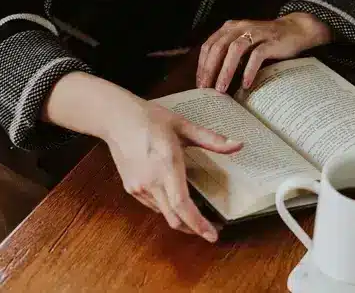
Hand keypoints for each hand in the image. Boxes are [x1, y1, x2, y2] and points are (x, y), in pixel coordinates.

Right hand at [103, 98, 241, 240]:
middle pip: (174, 218)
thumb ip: (211, 139)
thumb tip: (238, 144)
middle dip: (193, 228)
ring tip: (195, 212)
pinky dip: (166, 207)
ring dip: (179, 217)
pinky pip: (152, 205)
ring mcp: (138, 187)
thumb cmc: (150, 118)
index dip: (198, 224)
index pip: (182, 205)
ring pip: (163, 213)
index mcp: (167, 166)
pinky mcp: (131, 188)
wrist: (117, 118)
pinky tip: (173, 198)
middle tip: (210, 229)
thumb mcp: (183, 125)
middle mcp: (151, 182)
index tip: (212, 236)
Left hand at [197, 13, 331, 90]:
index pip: (209, 45)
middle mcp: (240, 27)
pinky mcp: (270, 41)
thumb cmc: (265, 41)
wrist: (295, 30)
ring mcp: (256, 32)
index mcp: (230, 27)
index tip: (200, 84)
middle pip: (219, 48)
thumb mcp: (244, 43)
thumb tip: (213, 79)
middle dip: (210, 70)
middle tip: (206, 89)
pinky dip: (249, 70)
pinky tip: (245, 84)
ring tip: (221, 89)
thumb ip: (229, 54)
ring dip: (226, 71)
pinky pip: (256, 55)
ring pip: (235, 50)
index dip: (202, 65)